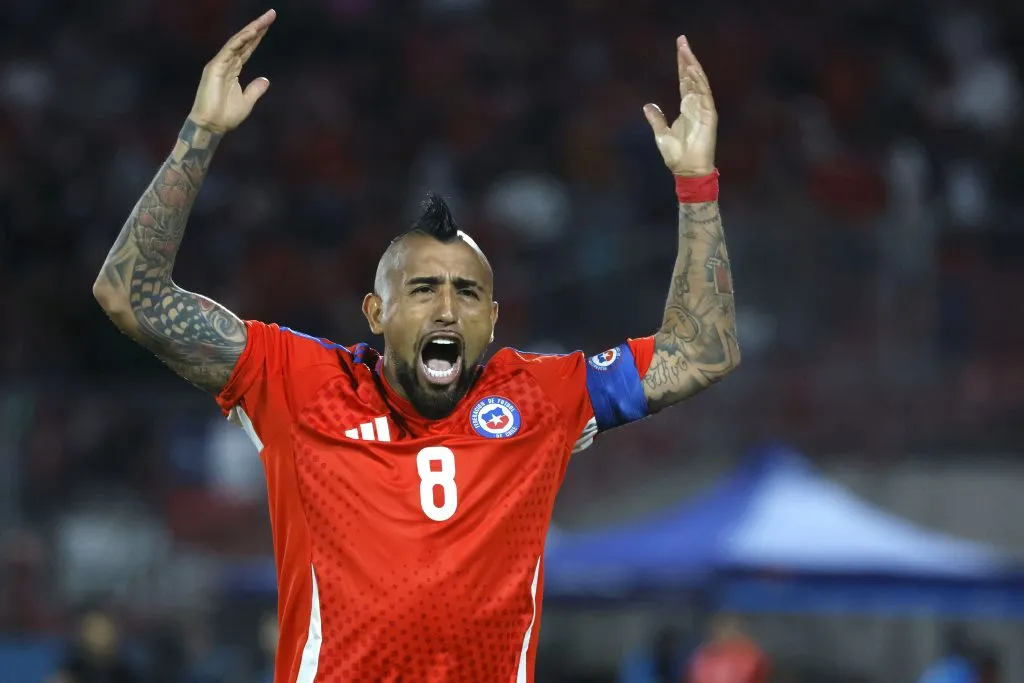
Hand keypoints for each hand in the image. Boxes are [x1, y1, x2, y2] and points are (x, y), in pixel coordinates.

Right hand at [188, 9, 276, 134]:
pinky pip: (230, 49)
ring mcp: (220, 63)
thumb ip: (255, 89)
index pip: (248, 49)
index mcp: (233, 70)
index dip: (258, 37)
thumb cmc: (226, 116)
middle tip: (271, 14)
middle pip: (245, 41)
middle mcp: (226, 63)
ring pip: (238, 42)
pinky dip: (242, 40)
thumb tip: (265, 79)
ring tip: (266, 19)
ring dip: (252, 29)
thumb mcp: (247, 101)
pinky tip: (253, 31)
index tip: (269, 24)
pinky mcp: (215, 66)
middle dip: (258, 27)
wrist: (212, 126)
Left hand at [643, 36, 716, 176]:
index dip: (681, 65)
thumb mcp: (661, 134)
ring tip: (685, 50)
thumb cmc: (677, 155)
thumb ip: (656, 119)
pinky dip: (699, 82)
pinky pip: (704, 94)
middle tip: (681, 40)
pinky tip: (692, 69)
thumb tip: (647, 106)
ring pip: (699, 82)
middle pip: (692, 76)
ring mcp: (704, 109)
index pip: (684, 81)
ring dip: (692, 65)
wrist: (687, 170)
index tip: (679, 48)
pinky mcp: (709, 115)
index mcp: (687, 108)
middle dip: (687, 58)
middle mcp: (697, 105)